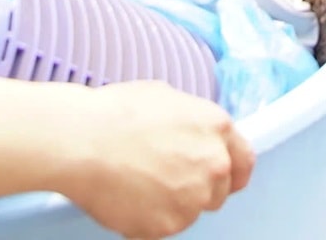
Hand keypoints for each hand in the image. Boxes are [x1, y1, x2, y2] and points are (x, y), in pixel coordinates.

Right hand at [56, 82, 254, 238]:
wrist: (81, 141)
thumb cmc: (116, 113)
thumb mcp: (167, 98)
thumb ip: (194, 123)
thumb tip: (194, 135)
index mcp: (217, 128)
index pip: (243, 163)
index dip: (230, 171)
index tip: (220, 177)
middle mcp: (213, 165)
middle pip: (218, 191)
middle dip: (196, 187)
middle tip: (162, 176)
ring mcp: (192, 199)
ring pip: (189, 212)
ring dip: (171, 204)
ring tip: (137, 182)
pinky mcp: (167, 225)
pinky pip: (162, 227)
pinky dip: (147, 218)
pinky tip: (127, 196)